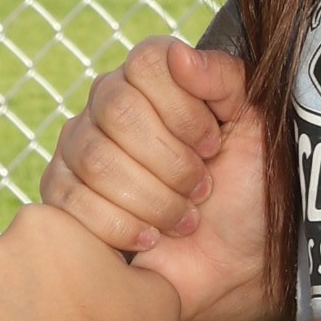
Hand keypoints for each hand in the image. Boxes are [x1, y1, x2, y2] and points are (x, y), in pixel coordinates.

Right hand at [39, 33, 279, 320]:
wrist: (236, 265)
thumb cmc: (249, 190)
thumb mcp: (256, 126)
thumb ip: (225, 79)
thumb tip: (179, 55)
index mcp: (155, 79)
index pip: (147, 63)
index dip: (185, 110)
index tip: (214, 145)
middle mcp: (109, 105)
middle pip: (118, 110)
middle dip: (173, 162)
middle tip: (202, 189)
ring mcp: (79, 150)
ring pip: (96, 159)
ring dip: (155, 200)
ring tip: (184, 219)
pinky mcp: (63, 198)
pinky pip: (73, 201)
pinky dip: (123, 227)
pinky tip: (150, 238)